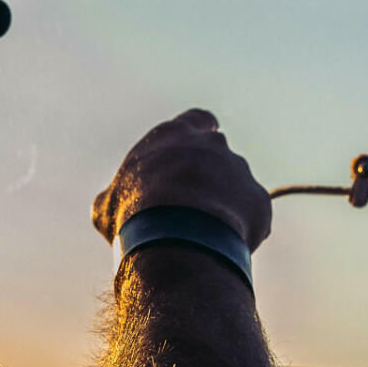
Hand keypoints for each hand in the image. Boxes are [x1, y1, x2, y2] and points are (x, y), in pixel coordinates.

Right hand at [91, 108, 271, 249]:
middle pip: (218, 156)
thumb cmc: (136, 216)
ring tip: (203, 236)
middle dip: (209, 178)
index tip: (191, 153)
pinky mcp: (259, 199)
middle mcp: (213, 145)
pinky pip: (252, 215)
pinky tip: (220, 247)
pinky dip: (240, 229)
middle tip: (191, 208)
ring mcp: (240, 170)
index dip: (197, 135)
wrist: (177, 240)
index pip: (197, 120)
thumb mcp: (108, 204)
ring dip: (224, 205)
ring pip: (236, 187)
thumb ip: (118, 195)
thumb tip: (112, 206)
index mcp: (175, 135)